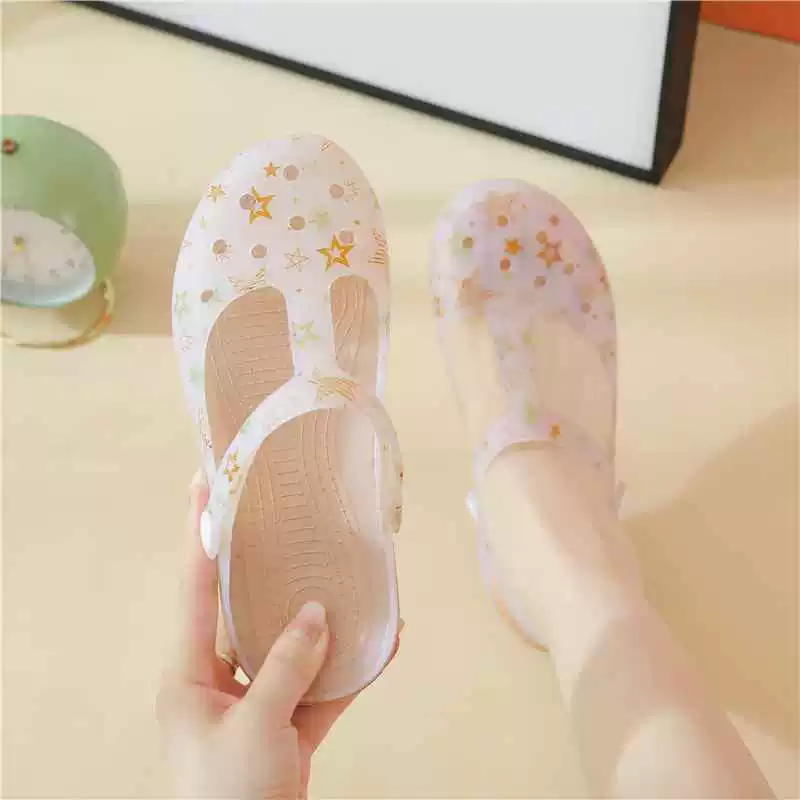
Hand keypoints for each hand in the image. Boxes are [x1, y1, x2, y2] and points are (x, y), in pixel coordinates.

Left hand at [157, 473, 354, 798]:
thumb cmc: (228, 797)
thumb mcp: (255, 727)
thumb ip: (286, 666)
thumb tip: (315, 615)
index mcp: (189, 673)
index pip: (193, 590)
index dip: (198, 536)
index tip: (203, 487)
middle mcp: (220, 680)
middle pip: (247, 610)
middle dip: (270, 569)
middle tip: (289, 521)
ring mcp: (258, 703)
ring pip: (293, 646)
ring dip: (325, 620)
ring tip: (349, 576)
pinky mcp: (290, 727)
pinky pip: (323, 688)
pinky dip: (351, 670)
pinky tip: (385, 642)